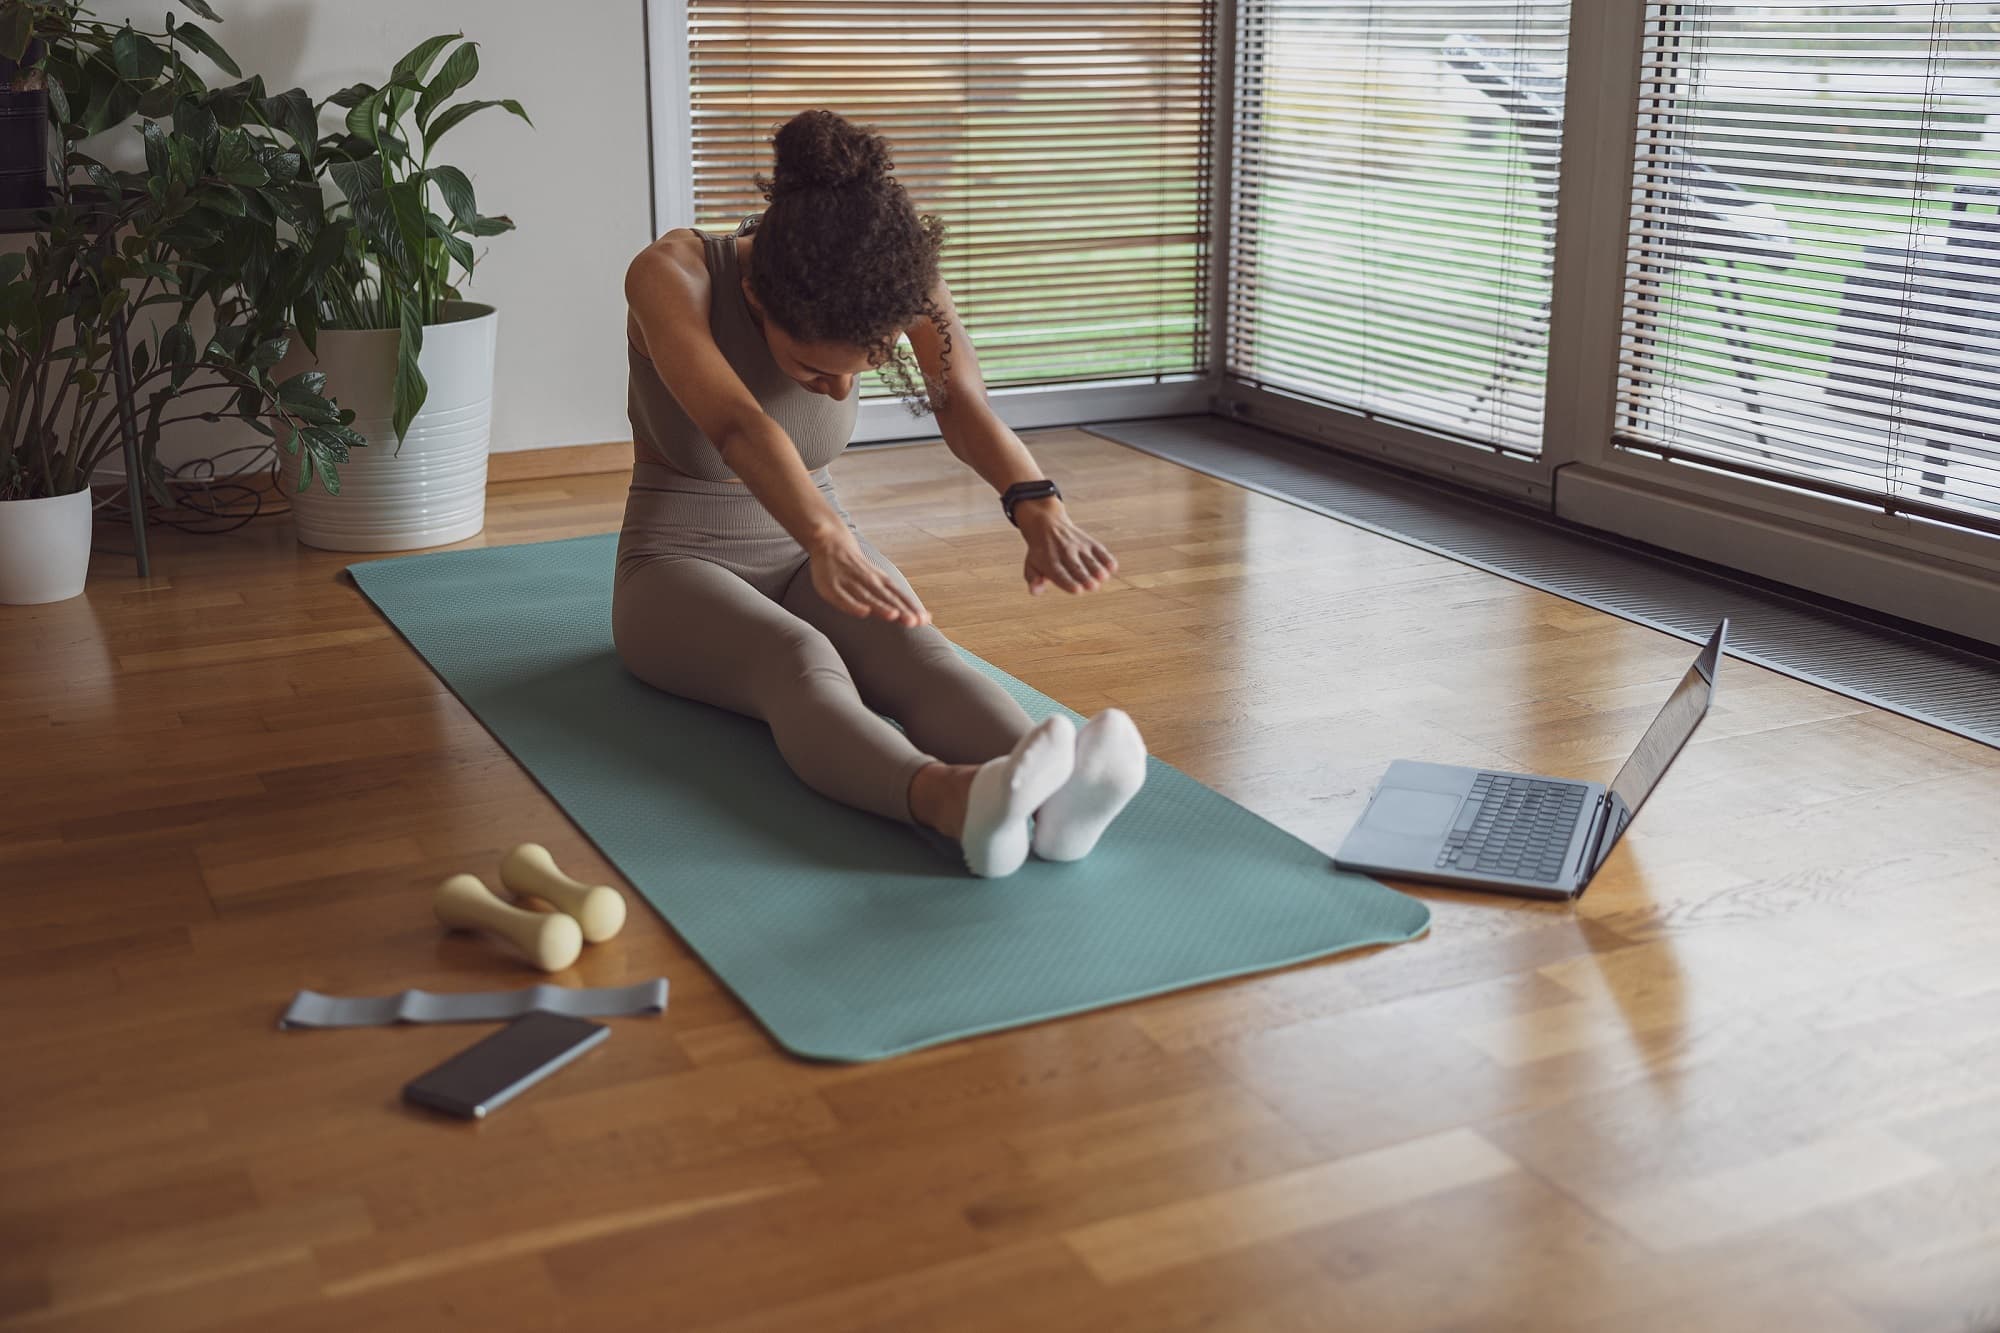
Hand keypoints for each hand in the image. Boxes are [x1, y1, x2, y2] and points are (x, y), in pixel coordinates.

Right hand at [809, 533, 930, 625]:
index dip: (912, 608)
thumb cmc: (858, 567)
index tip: (925, 620)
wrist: (831, 542)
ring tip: (893, 616)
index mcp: (881, 581)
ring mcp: (850, 583)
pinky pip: (843, 598)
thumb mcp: (878, 578)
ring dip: (881, 607)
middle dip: (901, 610)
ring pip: (868, 597)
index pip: (899, 596)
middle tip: (914, 622)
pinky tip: (864, 613)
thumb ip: (894, 596)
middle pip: (887, 598)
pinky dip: (853, 605)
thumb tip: (918, 615)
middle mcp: (869, 581)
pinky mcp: (832, 587)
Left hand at [1016, 499, 1116, 595]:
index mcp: (1049, 561)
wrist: (1047, 523)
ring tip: (1103, 577)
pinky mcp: (1088, 542)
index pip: (1059, 573)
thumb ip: (1033, 579)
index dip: (1068, 582)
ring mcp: (1078, 546)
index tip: (1078, 590)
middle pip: (1076, 567)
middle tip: (1093, 587)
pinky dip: (1106, 557)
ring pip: (1089, 559)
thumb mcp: (1031, 564)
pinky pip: (1099, 549)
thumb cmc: (1040, 551)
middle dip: (1085, 577)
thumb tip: (1035, 592)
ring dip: (1097, 568)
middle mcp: (1064, 553)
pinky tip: (1113, 567)